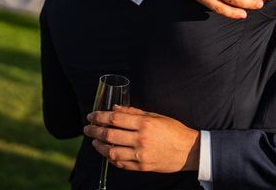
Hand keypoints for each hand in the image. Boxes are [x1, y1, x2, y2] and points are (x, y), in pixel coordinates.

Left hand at [85, 105, 199, 172]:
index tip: (91, 115)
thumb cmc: (173, 130)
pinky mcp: (141, 166)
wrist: (188, 150)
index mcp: (144, 123)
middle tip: (87, 127)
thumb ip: (134, 112)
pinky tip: (107, 152)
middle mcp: (141, 139)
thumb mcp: (155, 116)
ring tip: (94, 140)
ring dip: (99, 146)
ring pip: (111, 151)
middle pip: (110, 134)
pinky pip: (120, 163)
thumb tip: (115, 109)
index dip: (99, 116)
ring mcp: (140, 155)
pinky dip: (110, 158)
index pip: (115, 119)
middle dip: (94, 130)